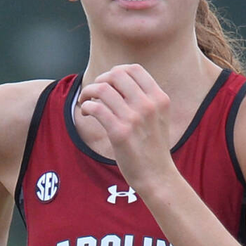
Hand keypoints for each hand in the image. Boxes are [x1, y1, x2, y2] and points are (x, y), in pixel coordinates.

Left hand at [77, 64, 175, 191]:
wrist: (157, 176)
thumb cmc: (154, 148)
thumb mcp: (159, 117)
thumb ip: (146, 99)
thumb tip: (118, 82)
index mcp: (159, 98)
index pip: (134, 69)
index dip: (116, 71)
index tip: (108, 82)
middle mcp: (148, 105)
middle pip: (117, 75)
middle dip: (101, 79)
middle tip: (95, 91)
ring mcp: (134, 118)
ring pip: (103, 89)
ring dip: (88, 92)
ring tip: (86, 101)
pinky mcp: (120, 132)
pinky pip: (96, 108)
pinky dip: (87, 106)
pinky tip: (86, 113)